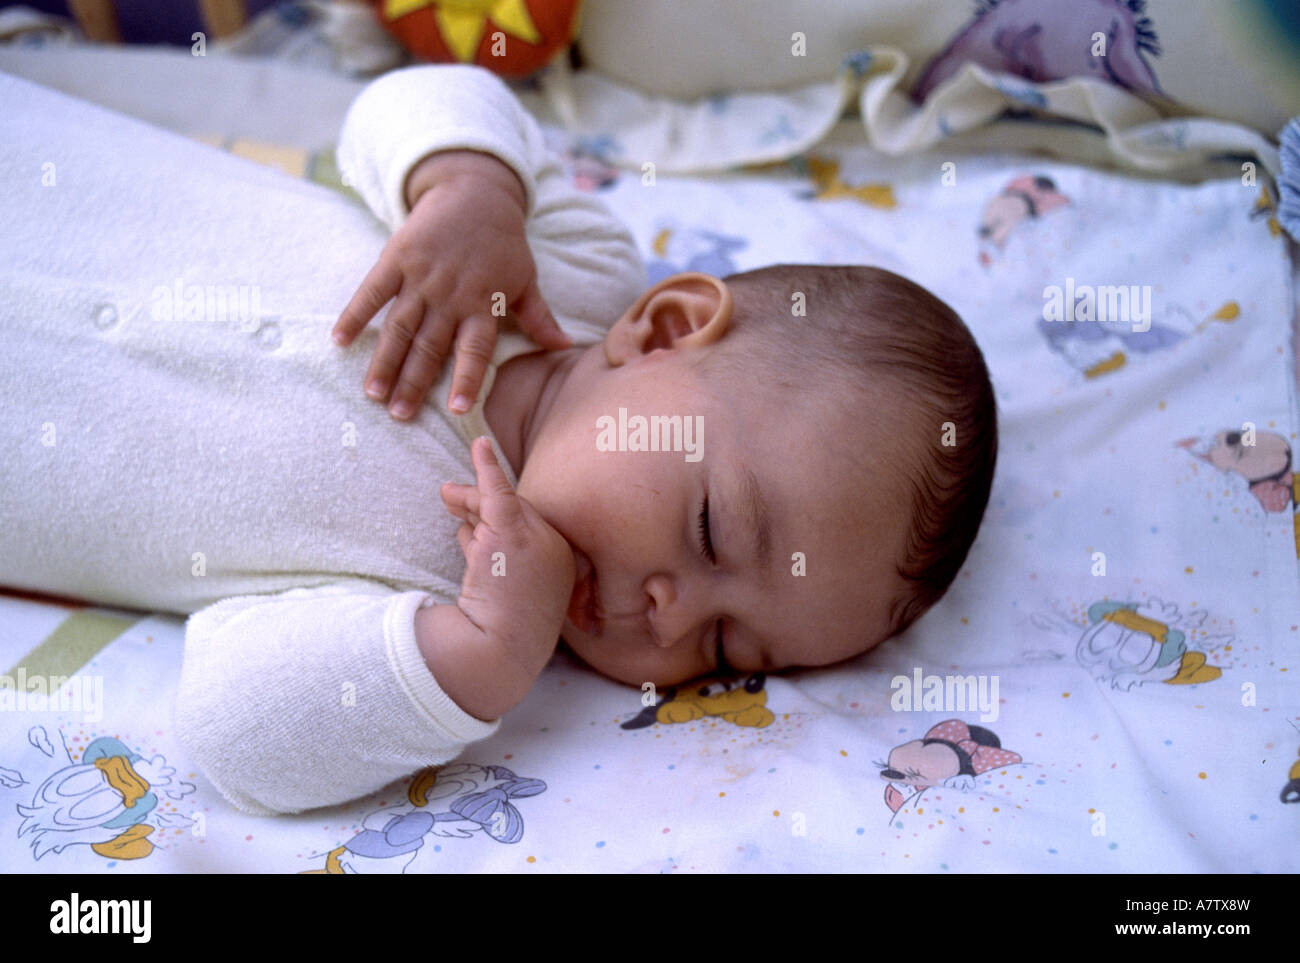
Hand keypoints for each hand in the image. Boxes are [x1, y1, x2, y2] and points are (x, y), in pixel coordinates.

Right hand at [332, 150, 570, 419]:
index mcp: (484, 303)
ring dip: (385, 361)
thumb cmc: (503, 242)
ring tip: (373, 393)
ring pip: (400, 327)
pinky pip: (372, 291)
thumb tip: (564, 346)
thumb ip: (538, 317)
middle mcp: (451, 295)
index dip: (466, 379)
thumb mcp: (526, 278)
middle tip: (399, 415)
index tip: (458, 409)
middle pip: (430, 346)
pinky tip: (339, 340)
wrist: (474, 190)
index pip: (475, 350)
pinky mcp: (397, 258)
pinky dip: (355, 315)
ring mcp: (421, 277)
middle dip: (414, 383)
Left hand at [426, 436, 575, 718]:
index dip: (493, 524)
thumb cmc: (495, 636)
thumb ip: (488, 554)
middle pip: (512, 514)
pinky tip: (479, 443)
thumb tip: (464, 525)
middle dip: (478, 506)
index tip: (469, 525)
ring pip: (496, 508)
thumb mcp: (497, 591)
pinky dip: (488, 465)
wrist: (495, 654)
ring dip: (468, 501)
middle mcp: (555, 550)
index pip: (527, 531)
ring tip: (446, 495)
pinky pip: (499, 489)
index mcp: (559, 568)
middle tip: (448, 498)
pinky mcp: (512, 531)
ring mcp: (537, 538)